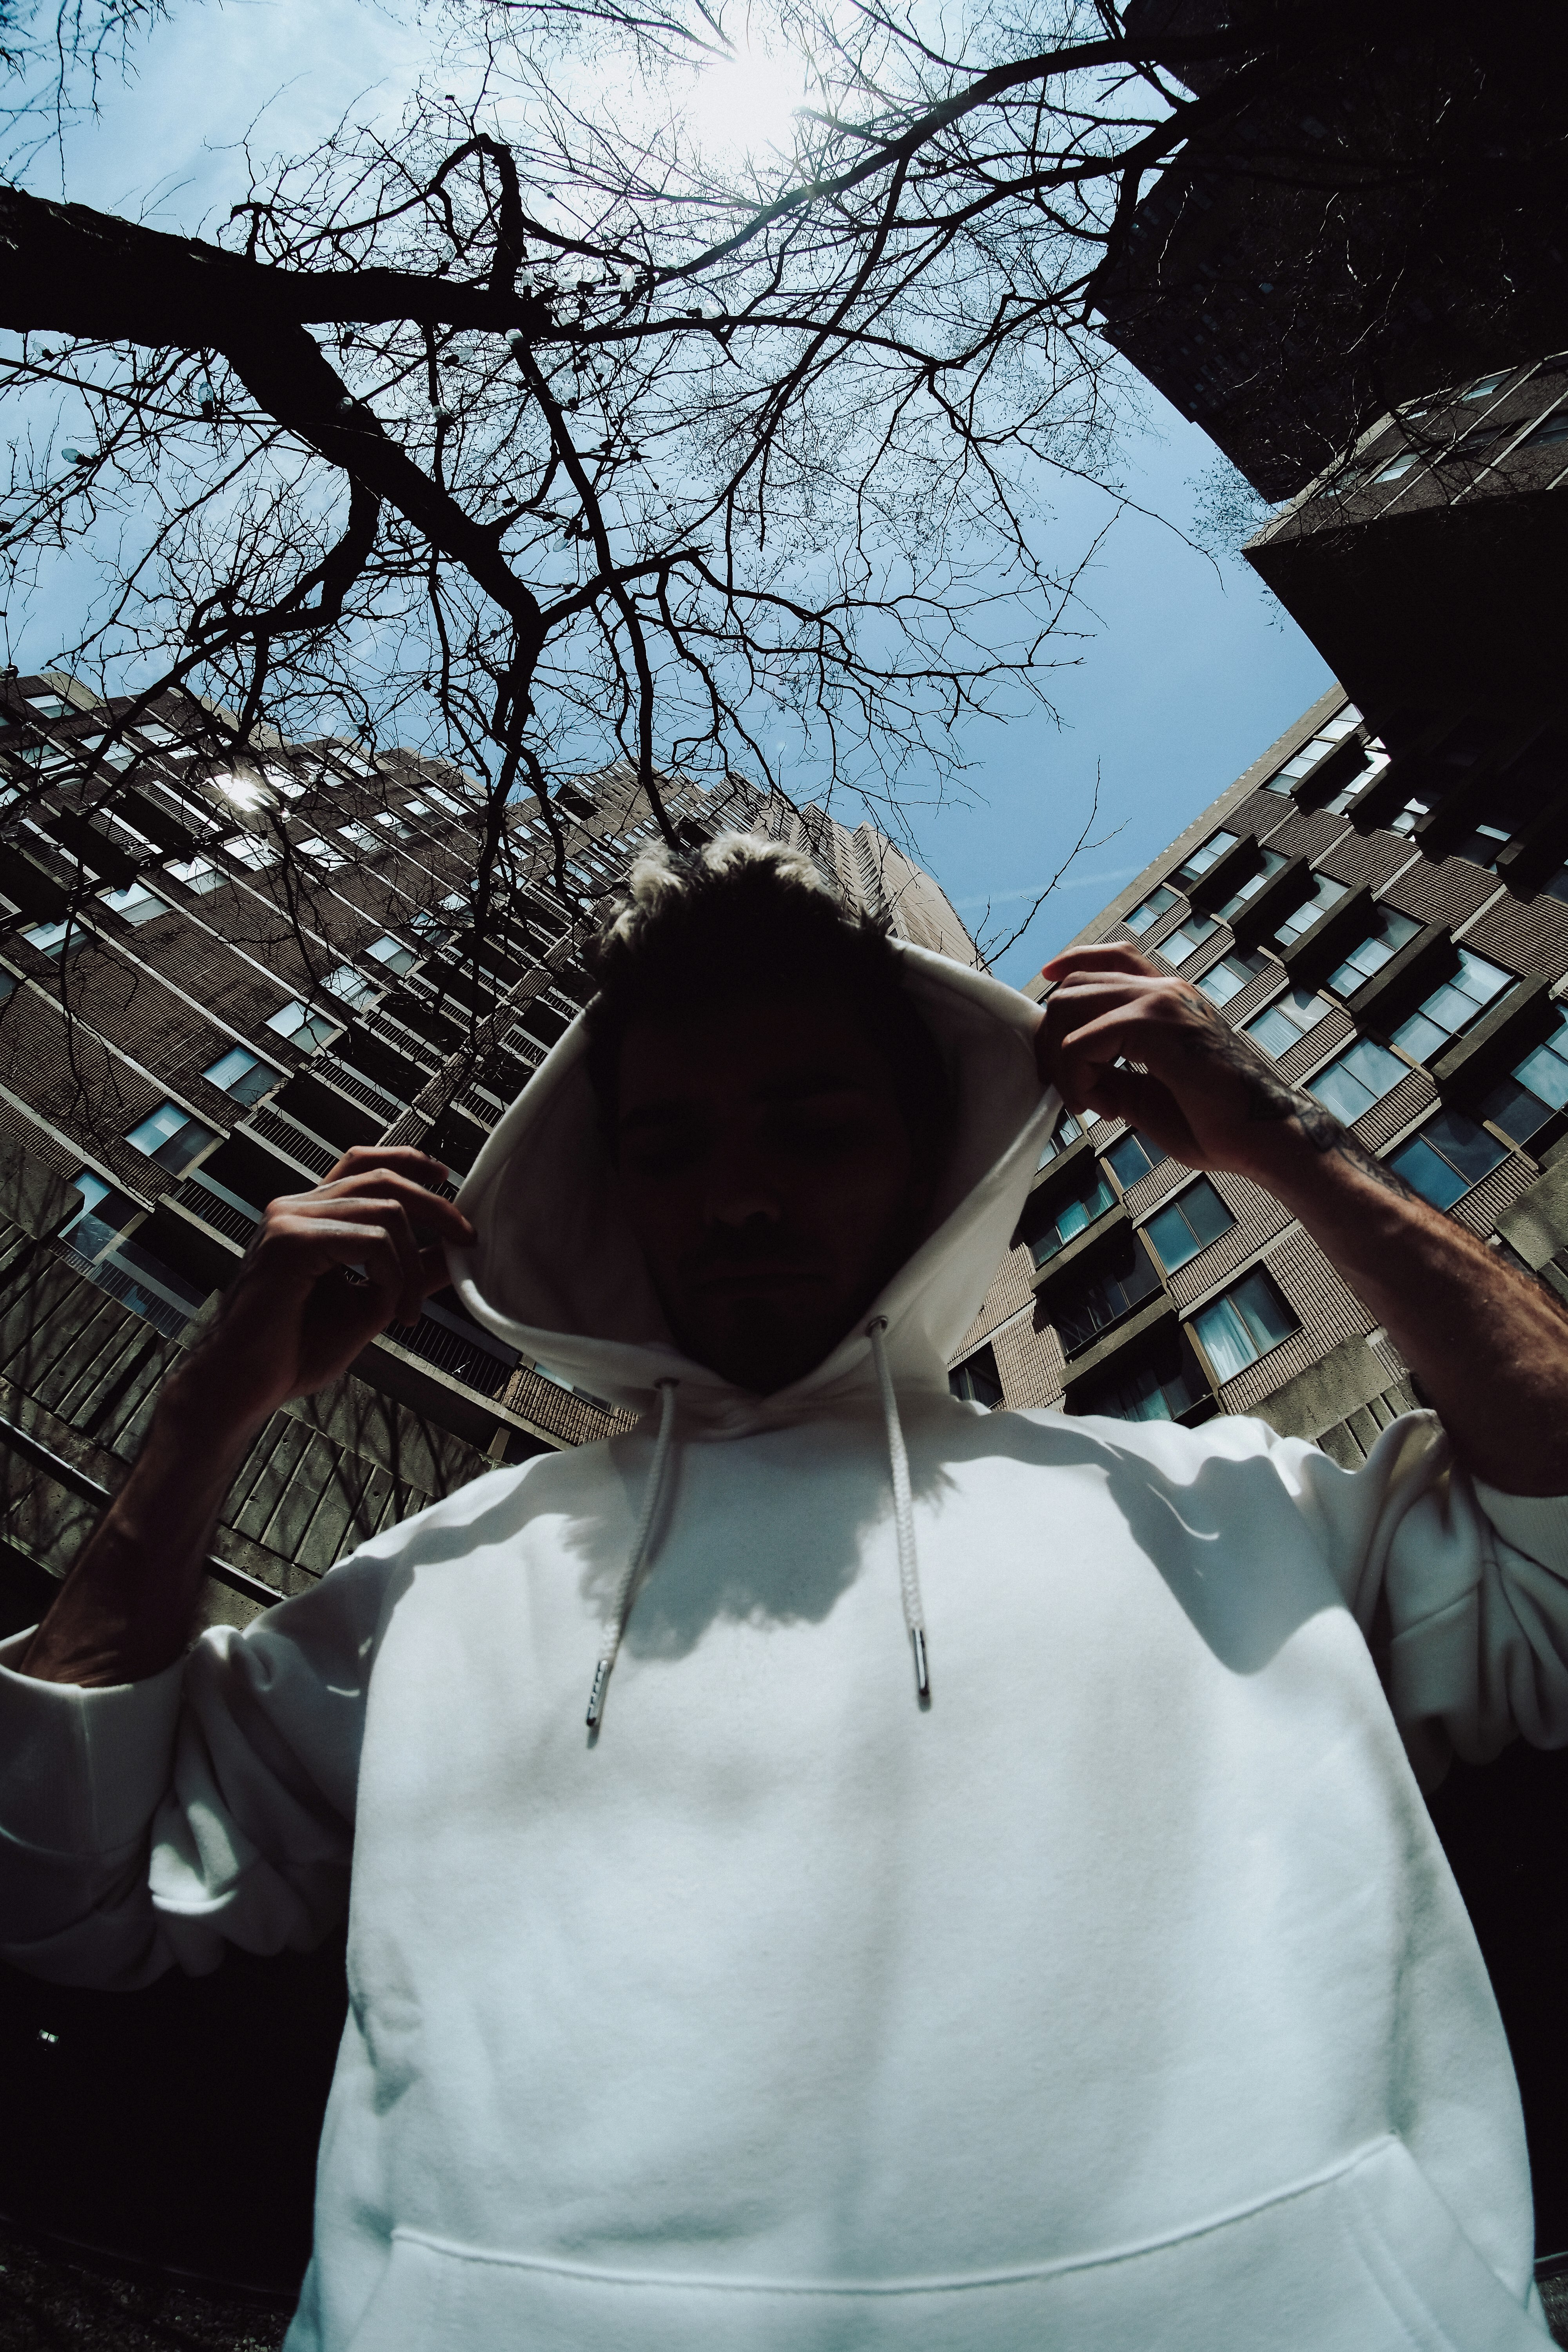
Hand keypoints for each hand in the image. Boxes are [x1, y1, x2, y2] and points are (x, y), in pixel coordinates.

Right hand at [167, 1146, 475, 1438]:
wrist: (244, 1387)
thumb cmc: (293, 1353)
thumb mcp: (370, 1306)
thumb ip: (408, 1275)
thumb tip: (451, 1256)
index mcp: (308, 1217)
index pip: (362, 1164)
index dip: (408, 1161)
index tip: (445, 1178)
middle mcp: (294, 1209)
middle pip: (383, 1177)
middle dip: (436, 1207)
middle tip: (465, 1241)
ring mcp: (289, 1220)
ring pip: (386, 1209)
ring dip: (412, 1265)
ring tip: (408, 1311)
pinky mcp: (291, 1242)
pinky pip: (371, 1240)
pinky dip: (392, 1277)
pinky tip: (388, 1312)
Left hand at [1033, 944, 1341, 1186]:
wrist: (1265, 1139)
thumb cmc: (1215, 1123)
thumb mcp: (1145, 1093)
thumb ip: (1109, 1072)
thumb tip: (1069, 1068)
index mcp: (1169, 999)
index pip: (1112, 957)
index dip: (1071, 964)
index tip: (1046, 985)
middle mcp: (1165, 990)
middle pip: (1075, 986)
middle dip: (1051, 1039)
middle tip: (1068, 1089)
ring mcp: (1162, 1002)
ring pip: (1069, 1007)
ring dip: (1062, 1064)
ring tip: (1090, 1103)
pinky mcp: (1155, 1025)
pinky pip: (1080, 1042)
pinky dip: (1077, 1080)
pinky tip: (1106, 1110)